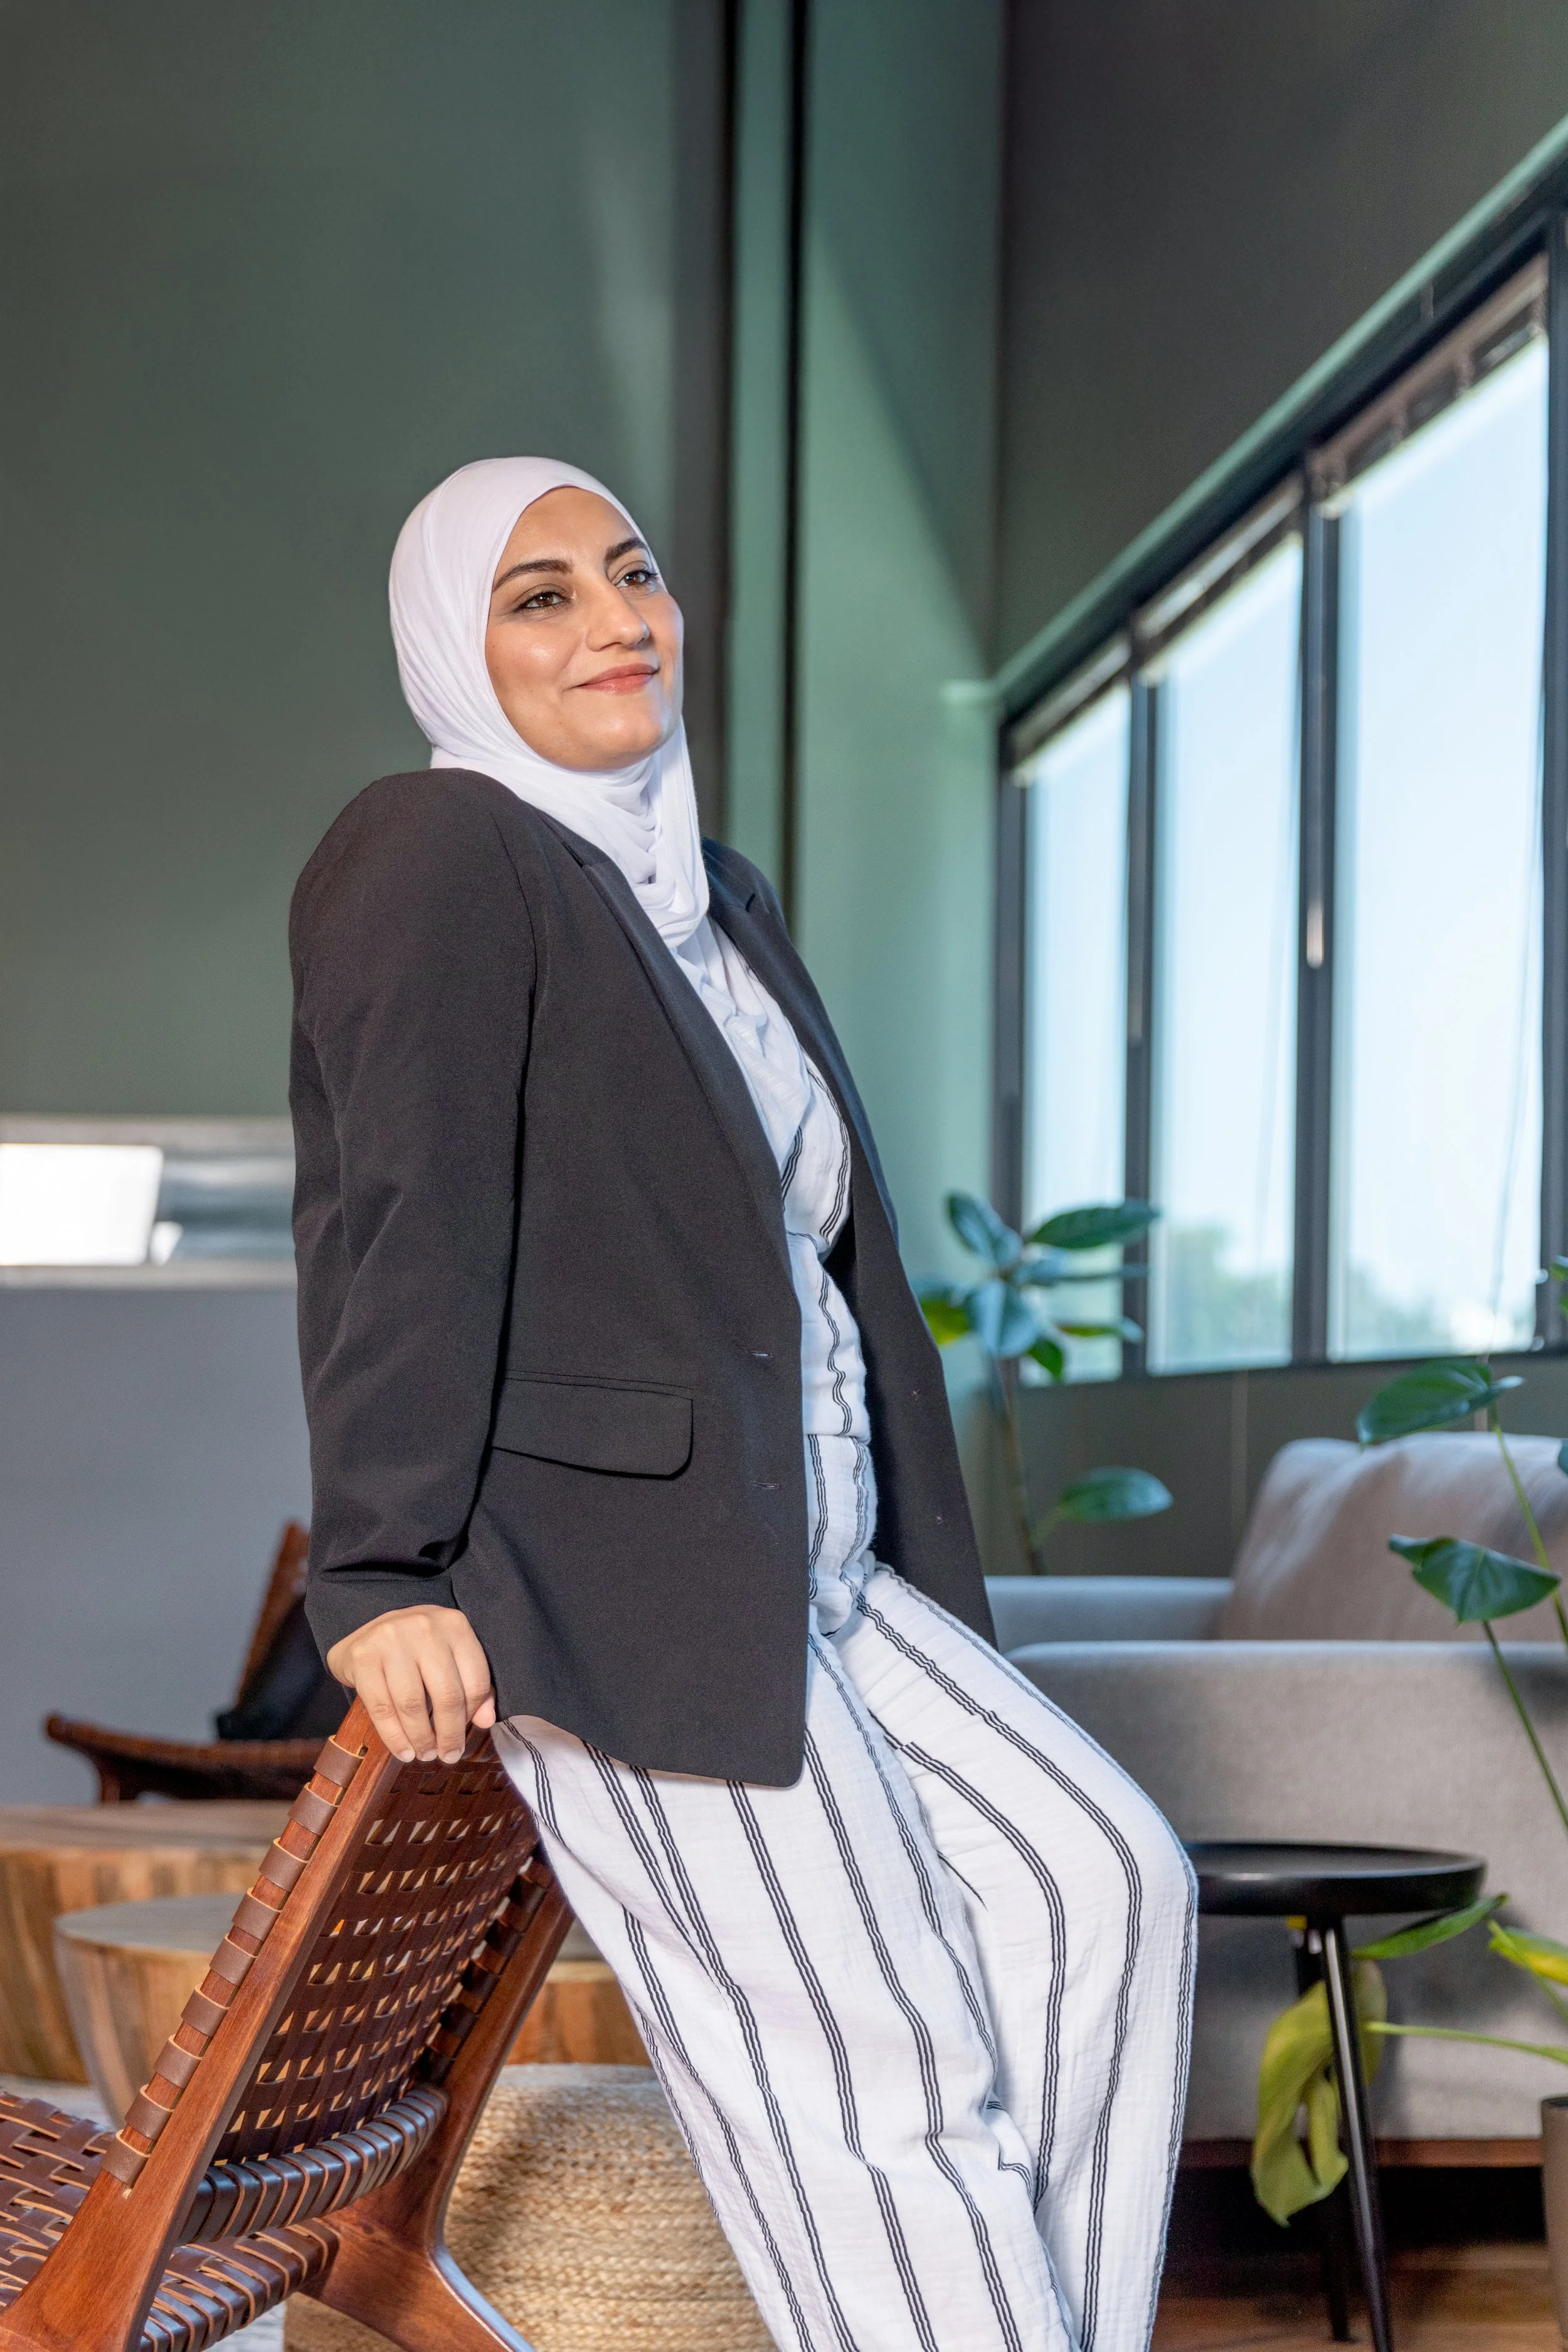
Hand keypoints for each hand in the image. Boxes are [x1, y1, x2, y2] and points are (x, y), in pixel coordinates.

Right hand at [326, 1604, 496, 1765]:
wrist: (365, 1634)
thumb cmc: (414, 1649)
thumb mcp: (448, 1655)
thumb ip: (472, 1683)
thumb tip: (486, 1720)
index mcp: (454, 1626)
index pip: (475, 1680)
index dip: (472, 1715)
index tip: (464, 1736)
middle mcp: (425, 1628)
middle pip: (446, 1694)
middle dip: (449, 1734)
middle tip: (448, 1755)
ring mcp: (391, 1640)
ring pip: (413, 1704)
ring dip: (421, 1738)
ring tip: (425, 1754)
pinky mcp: (363, 1658)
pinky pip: (382, 1708)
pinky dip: (395, 1737)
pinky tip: (404, 1751)